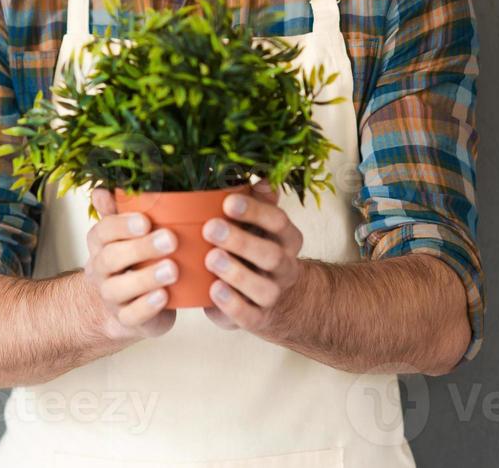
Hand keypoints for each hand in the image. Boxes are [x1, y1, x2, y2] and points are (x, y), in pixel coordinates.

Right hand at [82, 187, 177, 341]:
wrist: (124, 304)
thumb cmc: (132, 259)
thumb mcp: (125, 233)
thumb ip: (118, 210)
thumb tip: (101, 188)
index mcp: (100, 243)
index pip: (103, 231)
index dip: (123, 226)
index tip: (146, 220)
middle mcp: (100, 269)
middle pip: (111, 258)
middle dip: (141, 248)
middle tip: (171, 239)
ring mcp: (111, 296)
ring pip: (120, 288)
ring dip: (147, 277)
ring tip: (173, 268)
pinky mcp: (125, 319)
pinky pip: (132, 315)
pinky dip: (147, 307)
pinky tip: (165, 296)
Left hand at [201, 179, 305, 331]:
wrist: (275, 300)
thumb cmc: (256, 249)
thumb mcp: (261, 223)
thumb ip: (260, 201)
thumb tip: (261, 178)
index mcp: (287, 239)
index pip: (278, 222)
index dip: (255, 211)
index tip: (228, 202)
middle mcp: (285, 267)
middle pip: (271, 255)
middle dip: (241, 241)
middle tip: (211, 228)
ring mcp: (274, 295)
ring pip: (263, 289)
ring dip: (237, 273)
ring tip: (211, 258)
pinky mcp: (258, 319)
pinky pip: (249, 316)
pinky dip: (232, 305)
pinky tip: (213, 290)